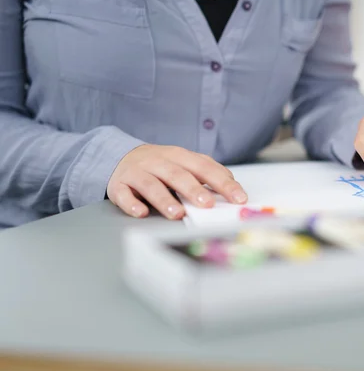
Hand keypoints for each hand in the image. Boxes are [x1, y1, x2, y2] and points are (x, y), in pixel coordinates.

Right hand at [107, 145, 246, 218]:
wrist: (121, 157)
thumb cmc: (161, 165)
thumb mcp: (185, 163)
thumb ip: (208, 172)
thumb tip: (233, 186)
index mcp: (179, 156)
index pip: (205, 168)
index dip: (223, 183)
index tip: (238, 198)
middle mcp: (158, 162)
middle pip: (177, 175)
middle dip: (194, 190)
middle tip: (208, 205)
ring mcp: (137, 172)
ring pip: (151, 184)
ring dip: (164, 200)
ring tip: (177, 214)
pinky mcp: (118, 185)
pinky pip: (123, 194)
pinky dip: (131, 204)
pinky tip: (141, 213)